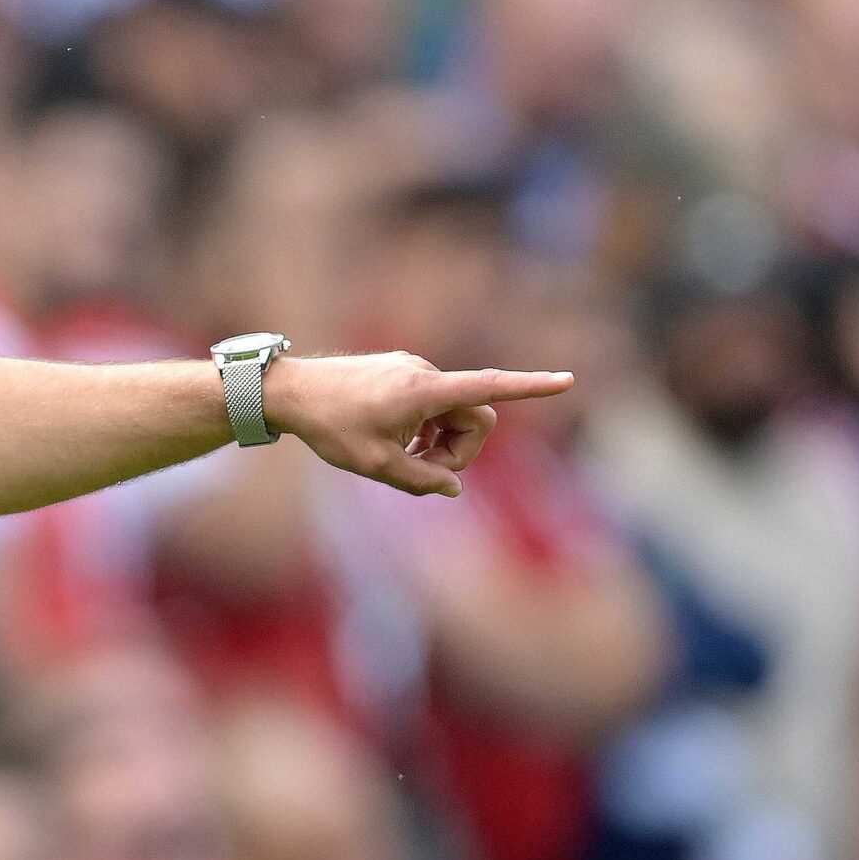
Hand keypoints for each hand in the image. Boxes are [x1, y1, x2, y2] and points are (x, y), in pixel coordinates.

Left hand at [262, 350, 572, 497]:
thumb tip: (452, 490)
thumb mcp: (375, 465)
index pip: (489, 387)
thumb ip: (419, 480)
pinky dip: (425, 427)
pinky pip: (433, 404)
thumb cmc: (330, 427)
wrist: (291, 391)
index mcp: (425, 391)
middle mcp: (426, 373)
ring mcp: (414, 369)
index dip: (531, 387)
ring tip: (400, 457)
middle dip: (461, 450)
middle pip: (475, 417)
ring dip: (440, 442)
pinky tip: (393, 440)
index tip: (567, 380)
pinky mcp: (403, 372)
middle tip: (422, 473)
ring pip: (453, 413)